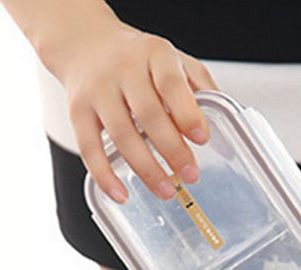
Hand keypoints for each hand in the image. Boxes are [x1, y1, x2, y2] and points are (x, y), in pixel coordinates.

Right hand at [42, 14, 217, 202]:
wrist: (85, 44)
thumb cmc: (140, 60)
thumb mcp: (176, 62)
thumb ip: (202, 92)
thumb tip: (224, 139)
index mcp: (155, 54)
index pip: (171, 83)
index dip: (187, 113)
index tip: (202, 139)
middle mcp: (124, 69)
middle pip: (148, 113)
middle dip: (172, 149)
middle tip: (191, 175)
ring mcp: (98, 91)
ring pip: (121, 135)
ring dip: (146, 168)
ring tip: (166, 191)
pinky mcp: (77, 111)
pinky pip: (89, 147)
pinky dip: (105, 175)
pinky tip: (121, 195)